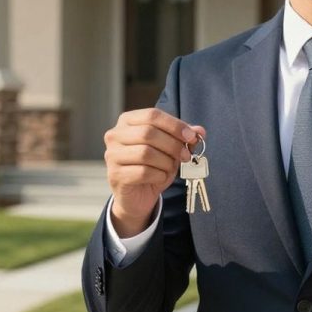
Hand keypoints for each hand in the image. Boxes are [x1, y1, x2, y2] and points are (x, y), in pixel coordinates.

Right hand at [104, 108, 204, 237]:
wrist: (137, 196)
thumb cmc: (153, 166)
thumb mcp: (171, 149)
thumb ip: (184, 137)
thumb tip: (200, 131)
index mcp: (128, 121)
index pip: (152, 115)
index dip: (175, 125)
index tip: (192, 136)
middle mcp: (115, 135)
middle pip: (148, 133)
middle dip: (173, 145)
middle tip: (186, 156)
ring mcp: (112, 155)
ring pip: (146, 153)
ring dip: (166, 162)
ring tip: (171, 167)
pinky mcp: (115, 175)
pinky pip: (143, 172)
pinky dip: (159, 175)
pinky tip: (160, 177)